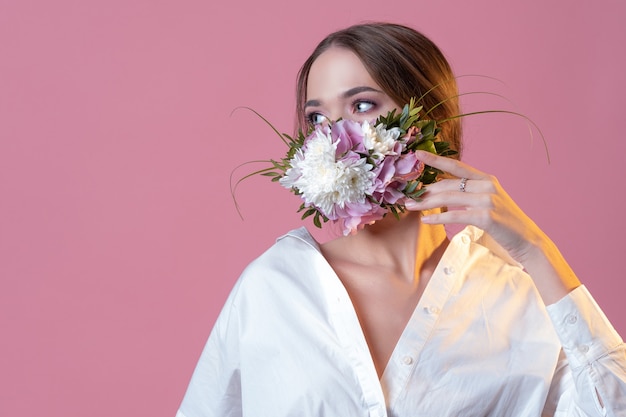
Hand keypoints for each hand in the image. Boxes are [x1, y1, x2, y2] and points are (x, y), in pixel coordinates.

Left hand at [405, 150, 543, 264]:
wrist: (527, 241)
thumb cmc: (503, 224)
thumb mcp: (486, 203)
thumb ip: (468, 195)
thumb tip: (440, 194)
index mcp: (486, 179)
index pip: (457, 166)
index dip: (437, 159)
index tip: (418, 153)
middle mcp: (487, 186)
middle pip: (448, 185)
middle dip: (425, 191)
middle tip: (405, 196)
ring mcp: (487, 200)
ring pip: (449, 198)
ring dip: (426, 203)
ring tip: (410, 206)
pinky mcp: (486, 216)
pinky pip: (455, 215)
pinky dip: (438, 218)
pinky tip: (425, 220)